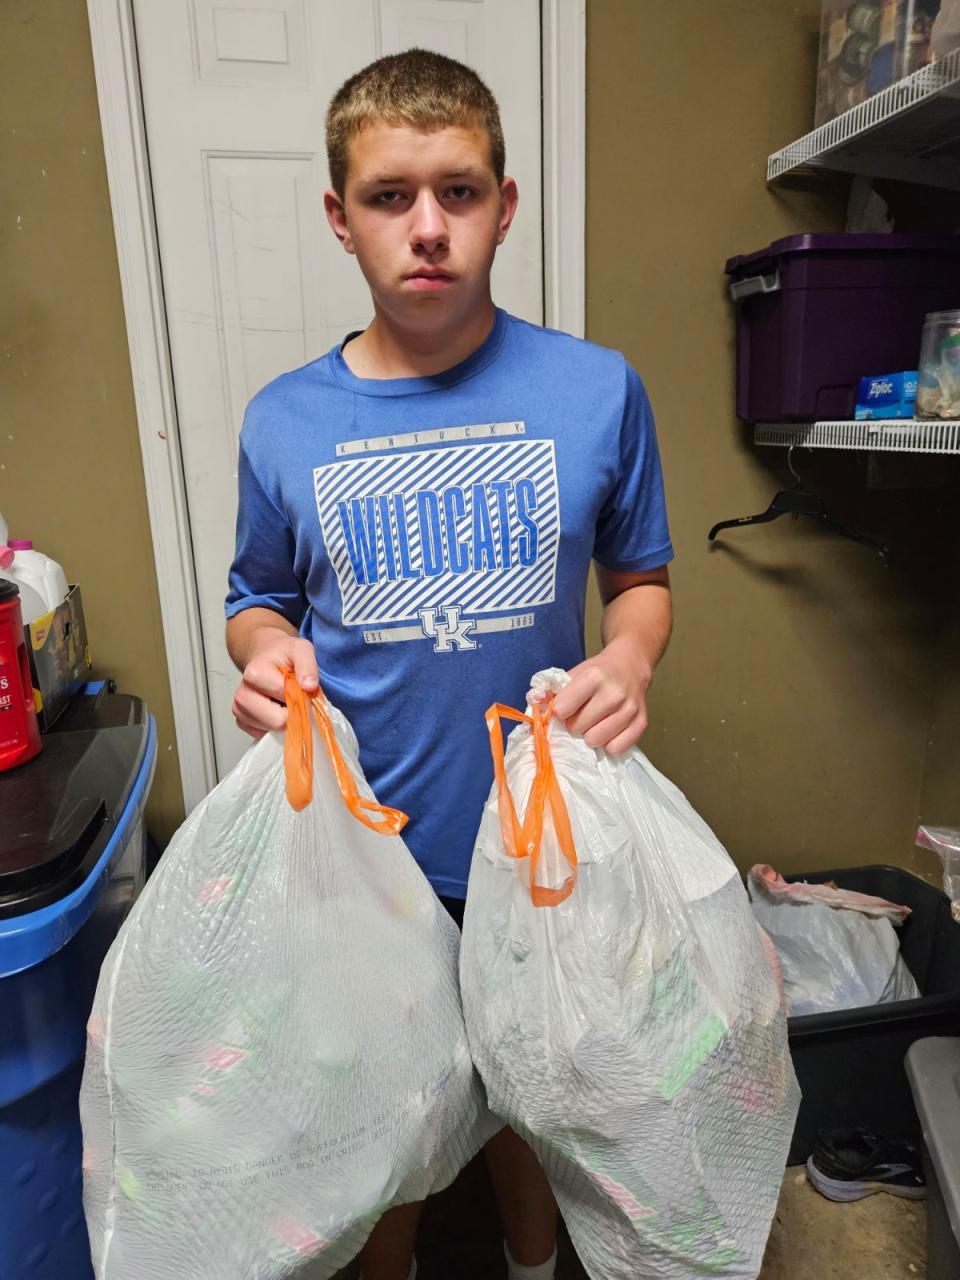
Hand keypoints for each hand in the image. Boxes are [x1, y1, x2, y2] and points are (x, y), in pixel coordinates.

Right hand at [231, 631, 318, 738]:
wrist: (266, 656)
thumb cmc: (283, 655)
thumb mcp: (301, 650)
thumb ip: (307, 665)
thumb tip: (309, 686)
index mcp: (254, 674)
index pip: (284, 699)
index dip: (299, 696)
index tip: (301, 688)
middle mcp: (242, 694)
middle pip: (276, 721)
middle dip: (291, 712)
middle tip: (294, 698)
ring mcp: (239, 709)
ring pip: (271, 730)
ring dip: (283, 719)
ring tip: (284, 701)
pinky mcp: (242, 721)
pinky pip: (264, 734)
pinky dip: (274, 726)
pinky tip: (275, 709)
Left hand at [551, 636, 651, 755]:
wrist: (631, 665)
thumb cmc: (598, 672)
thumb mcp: (574, 674)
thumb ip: (553, 692)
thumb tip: (534, 711)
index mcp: (594, 677)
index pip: (562, 708)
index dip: (560, 711)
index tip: (565, 707)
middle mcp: (613, 694)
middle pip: (577, 728)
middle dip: (575, 724)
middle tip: (582, 714)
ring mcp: (629, 710)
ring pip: (595, 740)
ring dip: (591, 735)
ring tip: (595, 723)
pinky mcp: (641, 723)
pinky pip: (616, 749)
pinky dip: (609, 744)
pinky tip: (609, 731)